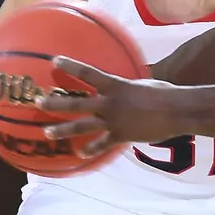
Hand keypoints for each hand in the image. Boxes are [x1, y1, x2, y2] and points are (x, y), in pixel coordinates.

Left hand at [36, 56, 182, 156]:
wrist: (176, 111)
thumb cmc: (165, 93)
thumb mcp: (144, 84)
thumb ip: (130, 85)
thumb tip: (130, 82)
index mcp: (115, 85)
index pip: (87, 73)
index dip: (70, 66)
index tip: (55, 61)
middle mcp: (108, 103)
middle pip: (75, 102)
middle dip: (55, 102)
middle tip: (38, 101)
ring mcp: (113, 121)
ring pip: (81, 126)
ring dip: (62, 129)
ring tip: (46, 132)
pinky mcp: (120, 135)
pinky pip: (101, 144)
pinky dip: (90, 149)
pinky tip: (80, 154)